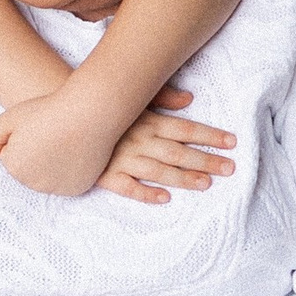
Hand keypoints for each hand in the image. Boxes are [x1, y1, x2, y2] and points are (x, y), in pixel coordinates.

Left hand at [0, 85, 117, 197]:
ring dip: (50, 164)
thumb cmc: (48, 111)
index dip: (21, 139)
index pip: (10, 156)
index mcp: (14, 167)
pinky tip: (74, 153)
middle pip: (27, 170)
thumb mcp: (11, 116)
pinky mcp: (76, 188)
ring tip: (63, 142)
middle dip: (33, 155)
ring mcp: (56, 188)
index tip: (36, 127)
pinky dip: (68, 171)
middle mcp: (33, 183)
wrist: (89, 113)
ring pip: (46, 177)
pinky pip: (66, 181)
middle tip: (51, 133)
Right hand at [96, 85, 236, 205]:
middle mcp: (139, 141)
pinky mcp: (105, 174)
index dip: (210, 136)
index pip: (186, 129)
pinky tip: (165, 198)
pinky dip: (146, 193)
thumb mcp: (133, 97)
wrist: (64, 119)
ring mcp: (122, 159)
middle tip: (230, 168)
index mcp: (148, 121)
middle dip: (206, 160)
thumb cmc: (102, 107)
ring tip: (207, 184)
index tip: (231, 142)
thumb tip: (189, 99)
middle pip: (179, 152)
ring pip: (159, 171)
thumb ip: (162, 97)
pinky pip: (128, 187)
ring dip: (184, 178)